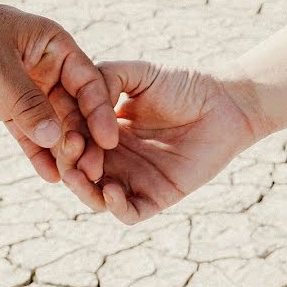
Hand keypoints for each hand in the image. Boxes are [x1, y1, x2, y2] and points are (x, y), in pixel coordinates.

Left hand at [0, 0, 117, 182]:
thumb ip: (25, 100)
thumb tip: (54, 136)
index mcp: (56, 47)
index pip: (89, 82)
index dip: (100, 111)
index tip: (108, 140)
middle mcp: (49, 69)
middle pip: (75, 109)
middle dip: (84, 139)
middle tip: (92, 169)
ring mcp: (30, 90)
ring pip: (54, 125)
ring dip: (63, 151)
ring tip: (73, 180)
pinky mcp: (8, 107)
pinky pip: (28, 134)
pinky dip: (38, 154)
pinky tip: (50, 176)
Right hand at [58, 61, 265, 223]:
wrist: (224, 104)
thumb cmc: (182, 84)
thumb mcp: (137, 73)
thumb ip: (104, 78)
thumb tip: (79, 101)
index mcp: (101, 130)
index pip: (70, 139)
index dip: (62, 136)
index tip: (63, 128)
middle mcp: (112, 158)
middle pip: (76, 170)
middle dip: (68, 162)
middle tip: (72, 149)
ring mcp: (132, 179)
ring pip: (94, 196)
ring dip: (83, 188)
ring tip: (84, 172)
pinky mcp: (156, 197)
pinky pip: (128, 212)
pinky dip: (115, 207)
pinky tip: (112, 190)